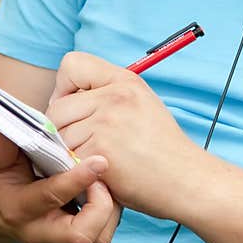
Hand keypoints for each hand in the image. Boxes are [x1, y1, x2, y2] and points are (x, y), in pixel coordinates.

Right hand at [0, 131, 121, 242]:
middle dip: (101, 207)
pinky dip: (109, 213)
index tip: (99, 161)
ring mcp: (58, 242)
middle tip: (102, 178)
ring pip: (98, 238)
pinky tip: (102, 189)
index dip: (77, 179)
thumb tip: (8, 135)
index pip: (51, 198)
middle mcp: (40, 232)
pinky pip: (102, 234)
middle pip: (80, 236)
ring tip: (103, 182)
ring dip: (109, 210)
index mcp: (18, 210)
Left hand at [47, 51, 207, 219]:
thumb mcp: (141, 103)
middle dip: (62, 129)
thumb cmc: (161, 148)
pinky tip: (94, 174)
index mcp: (124, 80)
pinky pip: (66, 159)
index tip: (76, 110)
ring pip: (59, 135)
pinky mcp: (100, 150)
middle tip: (80, 145)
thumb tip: (64, 99)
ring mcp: (107, 122)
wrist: (185, 178)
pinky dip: (75, 171)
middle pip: (57, 107)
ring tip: (91, 161)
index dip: (64, 88)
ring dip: (68, 153)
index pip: (72, 64)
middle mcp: (115, 96)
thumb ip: (106, 94)